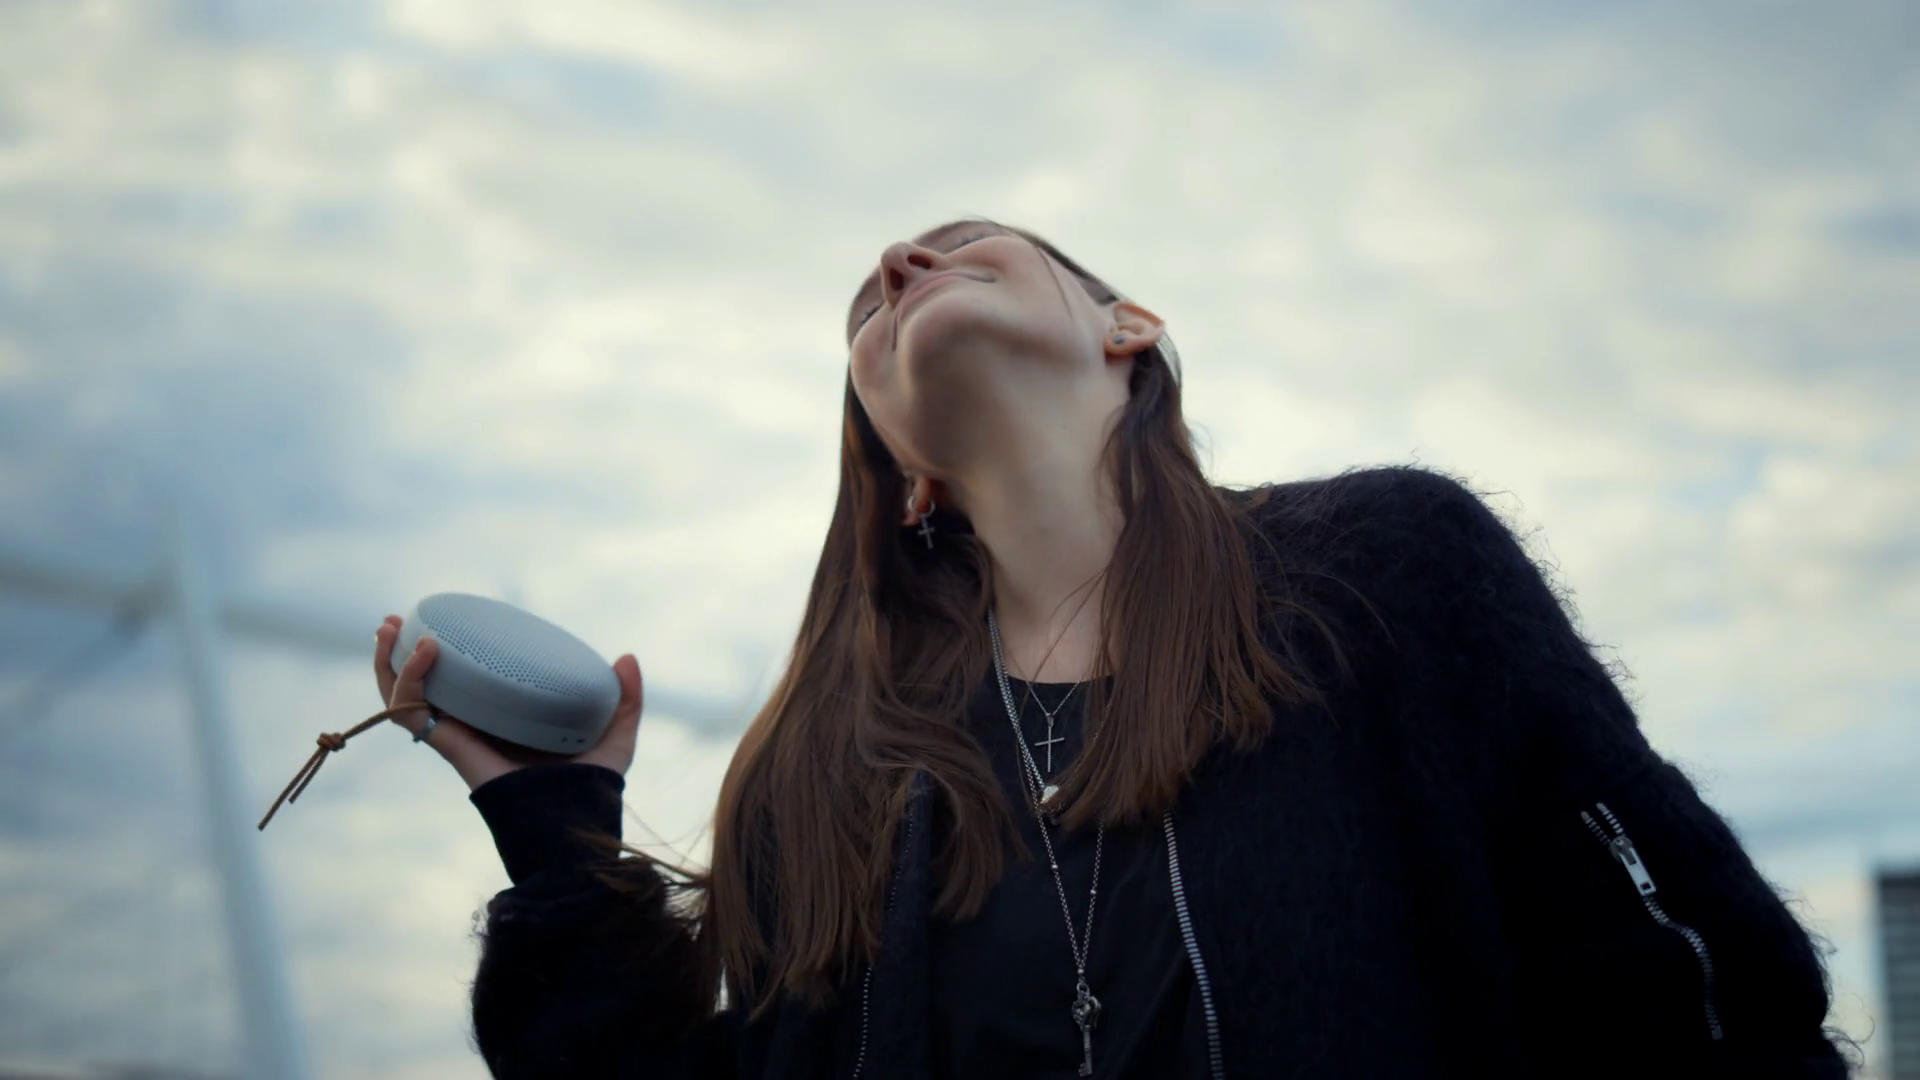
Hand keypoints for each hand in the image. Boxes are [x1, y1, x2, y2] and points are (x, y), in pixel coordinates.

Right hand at [373, 615, 644, 791]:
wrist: (576, 826)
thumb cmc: (593, 789)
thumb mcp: (615, 734)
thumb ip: (624, 699)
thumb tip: (627, 658)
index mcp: (502, 721)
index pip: (464, 687)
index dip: (442, 661)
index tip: (434, 624)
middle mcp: (473, 728)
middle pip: (421, 689)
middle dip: (397, 655)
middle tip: (391, 622)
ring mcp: (459, 737)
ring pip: (405, 698)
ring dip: (388, 662)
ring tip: (387, 628)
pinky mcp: (452, 746)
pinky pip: (413, 713)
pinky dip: (409, 681)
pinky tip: (425, 652)